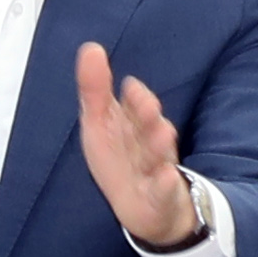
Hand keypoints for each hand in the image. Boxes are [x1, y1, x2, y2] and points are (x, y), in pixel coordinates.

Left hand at [71, 43, 201, 252]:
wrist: (145, 209)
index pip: (134, 108)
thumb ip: (95, 89)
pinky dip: (165, 184)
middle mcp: (148, 144)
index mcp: (134, 125)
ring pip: (158, 157)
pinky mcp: (160, 198)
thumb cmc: (122, 160)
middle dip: (148, 116)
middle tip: (148, 104)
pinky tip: (166, 176)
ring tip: (164, 132)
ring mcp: (156, 171)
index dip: (134, 99)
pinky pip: (163, 191)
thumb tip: (91, 47)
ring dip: (159, 145)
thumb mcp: (101, 125)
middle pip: (148, 129)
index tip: (130, 86)